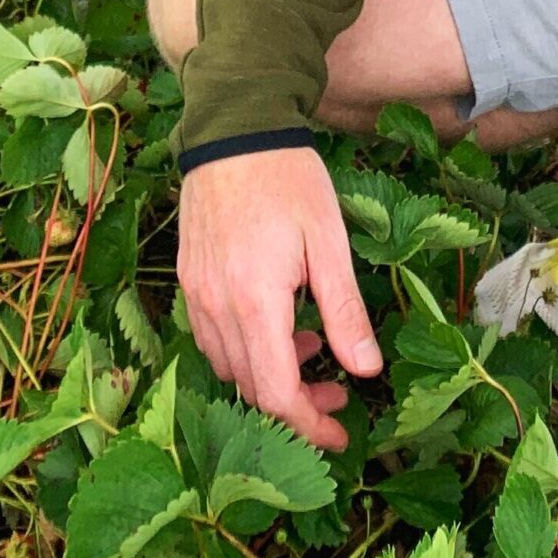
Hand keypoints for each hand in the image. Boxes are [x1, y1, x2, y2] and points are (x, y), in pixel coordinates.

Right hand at [178, 147, 380, 450]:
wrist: (234, 128)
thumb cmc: (288, 178)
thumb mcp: (329, 242)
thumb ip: (344, 310)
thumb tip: (367, 371)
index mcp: (255, 302)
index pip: (276, 394)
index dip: (309, 424)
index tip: (341, 430)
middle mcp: (217, 308)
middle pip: (251, 388)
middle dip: (296, 402)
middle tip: (338, 390)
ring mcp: (197, 294)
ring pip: (229, 367)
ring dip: (270, 374)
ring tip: (309, 344)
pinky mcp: (190, 279)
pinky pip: (213, 338)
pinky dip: (245, 349)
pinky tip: (275, 322)